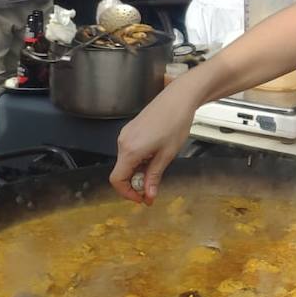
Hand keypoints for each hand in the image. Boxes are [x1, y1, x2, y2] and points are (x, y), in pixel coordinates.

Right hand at [109, 89, 196, 203]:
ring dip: (139, 171)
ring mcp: (126, 134)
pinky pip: (130, 151)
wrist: (179, 98)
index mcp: (130, 150)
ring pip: (126, 162)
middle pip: (121, 171)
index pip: (116, 180)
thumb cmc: (175, 122)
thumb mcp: (167, 155)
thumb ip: (154, 176)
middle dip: (136, 183)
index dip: (127, 193)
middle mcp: (123, 141)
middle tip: (153, 189)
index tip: (141, 198)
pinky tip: (155, 156)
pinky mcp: (131, 130)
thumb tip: (149, 194)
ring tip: (158, 168)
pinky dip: (139, 160)